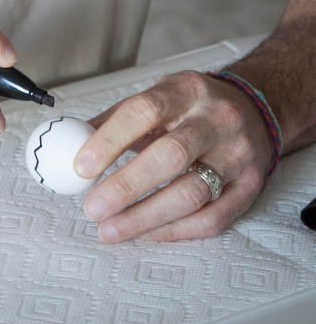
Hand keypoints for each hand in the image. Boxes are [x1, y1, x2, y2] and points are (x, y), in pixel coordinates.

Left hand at [72, 70, 273, 241]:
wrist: (253, 110)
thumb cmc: (191, 108)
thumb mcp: (157, 97)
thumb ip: (116, 121)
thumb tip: (70, 145)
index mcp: (186, 90)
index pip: (145, 111)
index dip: (110, 140)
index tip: (81, 167)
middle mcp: (217, 120)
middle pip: (171, 155)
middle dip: (127, 186)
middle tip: (93, 208)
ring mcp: (238, 154)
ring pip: (192, 193)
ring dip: (146, 217)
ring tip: (110, 229)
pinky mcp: (250, 186)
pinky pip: (213, 218)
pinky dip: (176, 231)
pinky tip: (147, 233)